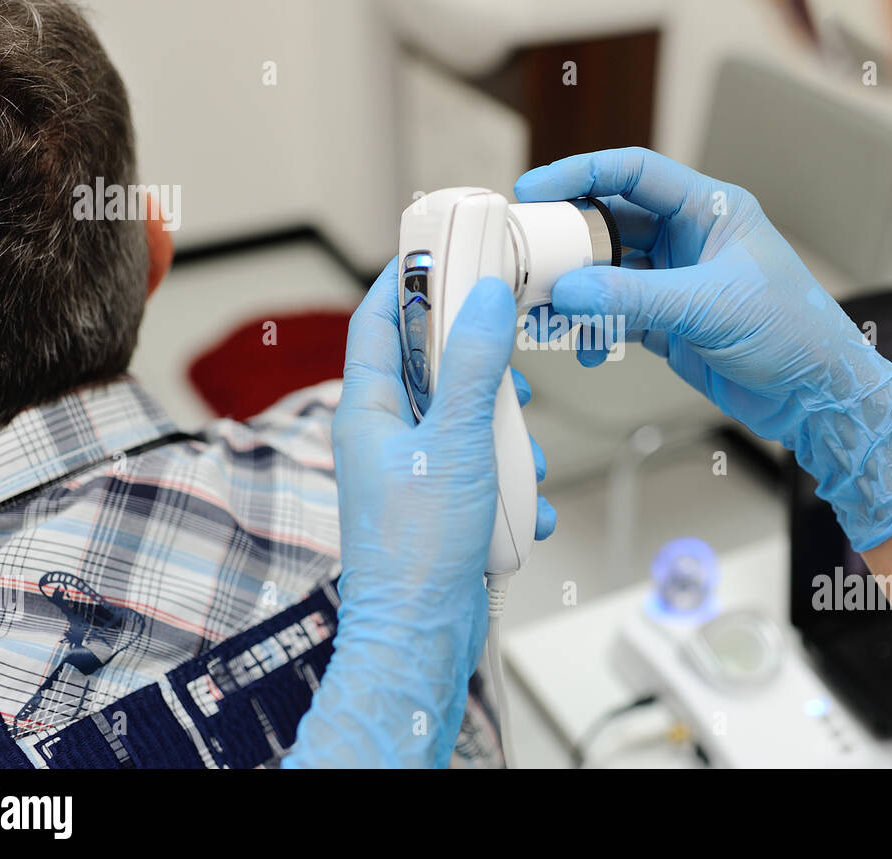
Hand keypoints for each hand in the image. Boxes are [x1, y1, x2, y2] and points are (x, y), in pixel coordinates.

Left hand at [286, 260, 554, 768]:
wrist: (420, 639)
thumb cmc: (417, 549)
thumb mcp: (455, 441)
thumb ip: (472, 366)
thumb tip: (485, 297)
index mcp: (366, 411)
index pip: (379, 322)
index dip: (407, 281)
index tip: (442, 251)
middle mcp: (384, 438)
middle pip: (432, 370)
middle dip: (480, 369)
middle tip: (510, 361)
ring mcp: (412, 474)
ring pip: (466, 424)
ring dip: (505, 438)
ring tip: (522, 459)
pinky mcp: (440, 509)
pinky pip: (482, 476)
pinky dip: (509, 489)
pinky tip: (525, 513)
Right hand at [515, 147, 891, 550]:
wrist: (815, 395)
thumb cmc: (794, 333)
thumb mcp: (709, 307)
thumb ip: (634, 298)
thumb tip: (570, 291)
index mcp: (710, 210)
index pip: (635, 172)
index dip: (582, 173)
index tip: (536, 189)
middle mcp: (689, 239)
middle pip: (611, 222)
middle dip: (570, 242)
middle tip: (533, 261)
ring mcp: (676, 280)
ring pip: (607, 272)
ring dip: (578, 292)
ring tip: (552, 313)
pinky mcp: (668, 321)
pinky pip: (615, 312)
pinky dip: (595, 327)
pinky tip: (588, 346)